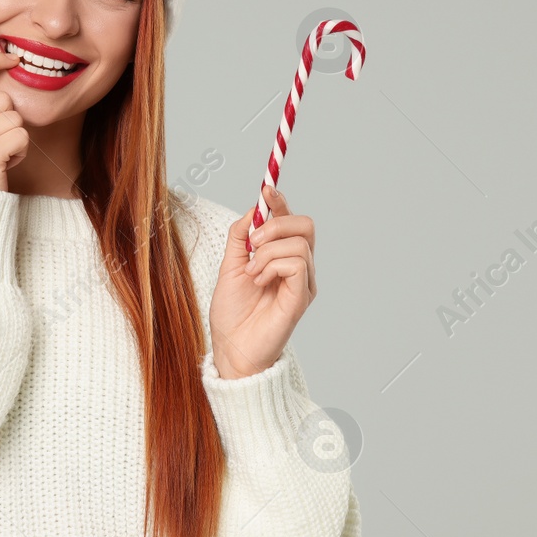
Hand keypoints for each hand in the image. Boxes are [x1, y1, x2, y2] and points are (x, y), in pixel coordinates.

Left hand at [209, 187, 316, 378]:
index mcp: (281, 258)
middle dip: (276, 223)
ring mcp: (303, 282)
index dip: (280, 202)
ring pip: (298, 242)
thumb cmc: (232, 313)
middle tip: (253, 243)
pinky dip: (272, 266)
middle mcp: (298, 268)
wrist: (230, 347)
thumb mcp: (230, 265)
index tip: (265, 189)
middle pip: (306, 225)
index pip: (290, 220)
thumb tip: (253, 209)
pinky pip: (296, 263)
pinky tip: (259, 281)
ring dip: (267, 251)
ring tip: (251, 272)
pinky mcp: (302, 296)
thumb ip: (240, 237)